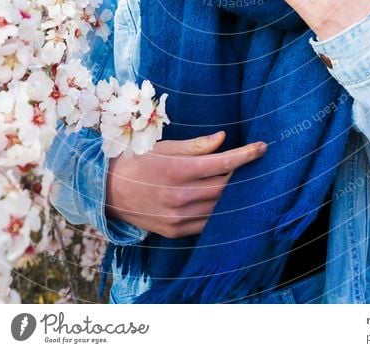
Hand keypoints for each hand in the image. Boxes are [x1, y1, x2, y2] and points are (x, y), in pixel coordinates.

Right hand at [105, 131, 266, 238]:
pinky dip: (219, 212)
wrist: (108, 191)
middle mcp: (179, 196)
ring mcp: (178, 218)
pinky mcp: (176, 232)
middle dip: (244, 175)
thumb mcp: (164, 147)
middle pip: (225, 187)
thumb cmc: (138, 161)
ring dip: (235, 195)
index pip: (221, 163)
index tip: (262, 148)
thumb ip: (196, 145)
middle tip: (258, 164)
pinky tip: (227, 201)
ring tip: (247, 182)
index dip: (245, 156)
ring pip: (219, 207)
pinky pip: (207, 223)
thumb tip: (223, 139)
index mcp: (177, 170)